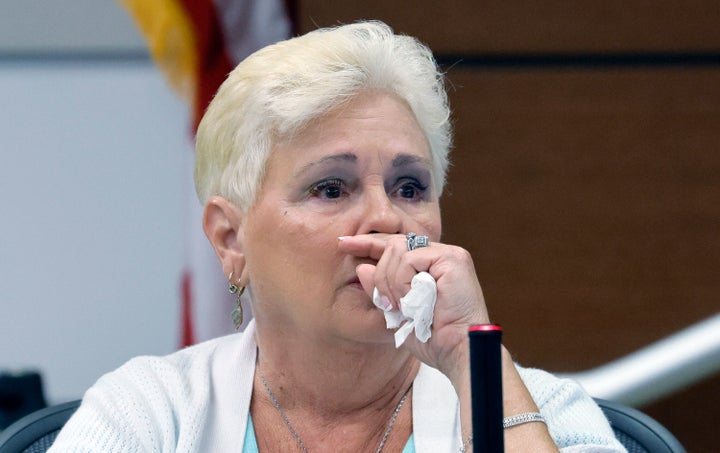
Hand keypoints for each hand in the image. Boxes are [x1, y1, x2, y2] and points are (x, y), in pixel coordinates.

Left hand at [337, 233, 489, 379]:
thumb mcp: (397, 314)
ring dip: (391, 282)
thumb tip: (361, 268)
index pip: (394, 246)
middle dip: (380, 275)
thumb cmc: (434, 340)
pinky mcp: (453, 259)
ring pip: (398, 250)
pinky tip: (412, 300)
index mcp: (430, 266)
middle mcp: (440, 256)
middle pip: (393, 245)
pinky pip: (410, 258)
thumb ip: (380, 291)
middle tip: (387, 303)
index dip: (368, 244)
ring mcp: (448, 255)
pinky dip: (403, 281)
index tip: (343, 244)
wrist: (457, 352)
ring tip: (403, 306)